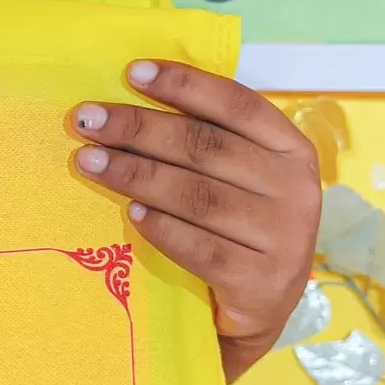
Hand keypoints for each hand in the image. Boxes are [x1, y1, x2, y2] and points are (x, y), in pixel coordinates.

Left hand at [70, 61, 320, 384]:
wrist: (260, 312)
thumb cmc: (239, 230)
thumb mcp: (241, 179)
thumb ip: (209, 141)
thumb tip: (134, 96)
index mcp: (293, 151)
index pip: (237, 105)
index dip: (184, 85)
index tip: (132, 72)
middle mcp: (297, 191)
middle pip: (207, 148)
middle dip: (139, 129)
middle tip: (87, 121)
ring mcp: (284, 240)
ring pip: (197, 196)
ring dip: (136, 175)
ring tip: (89, 161)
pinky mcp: (261, 284)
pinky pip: (200, 247)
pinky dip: (161, 227)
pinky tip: (130, 213)